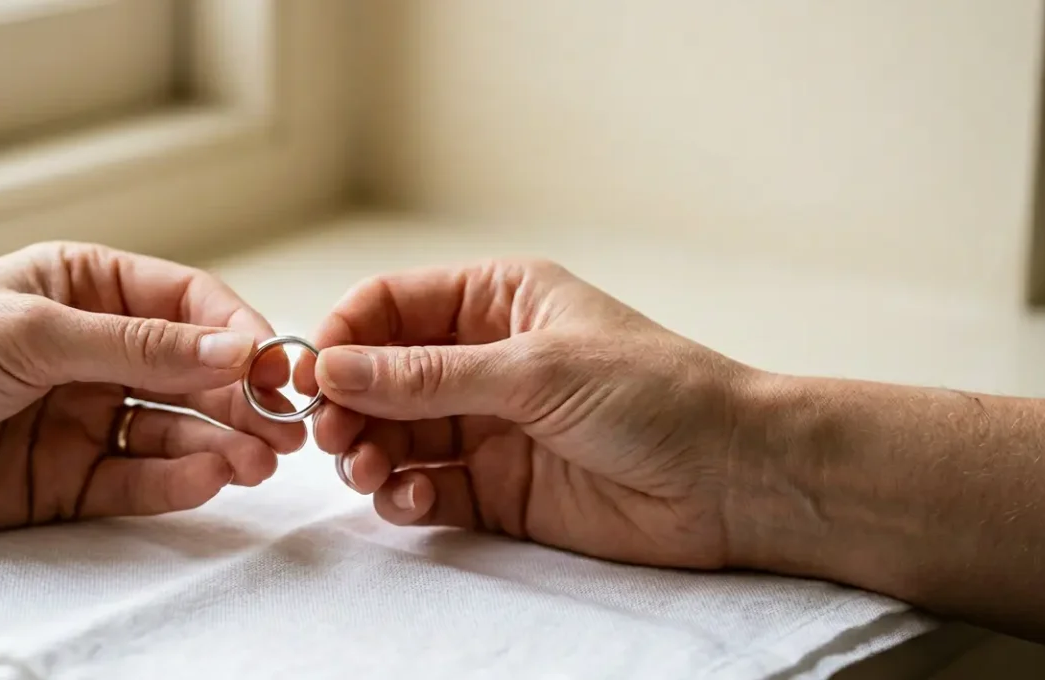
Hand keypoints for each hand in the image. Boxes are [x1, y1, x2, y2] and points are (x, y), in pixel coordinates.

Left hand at [0, 242, 305, 537]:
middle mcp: (93, 352)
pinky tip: (209, 476)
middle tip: (288, 427)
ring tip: (260, 460)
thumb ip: (139, 348)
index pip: (187, 305)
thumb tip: (237, 353)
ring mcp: (84, 417)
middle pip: (193, 372)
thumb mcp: (33, 332)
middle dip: (243, 398)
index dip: (237, 333)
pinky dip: (178, 480)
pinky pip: (139, 479)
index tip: (275, 366)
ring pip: (176, 429)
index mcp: (84, 289)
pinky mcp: (70, 480)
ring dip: (223, 442)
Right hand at [295, 259, 754, 568]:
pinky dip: (406, 496)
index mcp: (497, 302)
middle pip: (382, 375)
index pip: (392, 306)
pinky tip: (414, 500)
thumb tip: (334, 367)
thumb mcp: (534, 370)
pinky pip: (427, 488)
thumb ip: (428, 376)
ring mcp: (490, 426)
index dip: (345, 336)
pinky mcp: (499, 490)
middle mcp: (486, 360)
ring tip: (369, 472)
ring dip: (369, 453)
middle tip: (334, 435)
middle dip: (350, 404)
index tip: (313, 375)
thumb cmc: (655, 396)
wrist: (732, 480)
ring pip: (396, 435)